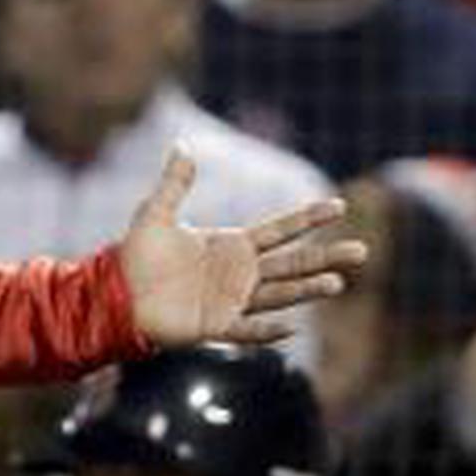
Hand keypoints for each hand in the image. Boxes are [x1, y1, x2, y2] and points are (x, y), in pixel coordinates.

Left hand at [117, 149, 366, 346]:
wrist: (113, 296)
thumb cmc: (134, 258)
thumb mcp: (154, 215)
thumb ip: (174, 184)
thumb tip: (182, 145)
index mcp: (232, 246)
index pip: (280, 230)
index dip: (308, 218)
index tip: (339, 205)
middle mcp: (239, 274)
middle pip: (292, 264)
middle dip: (326, 258)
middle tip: (362, 252)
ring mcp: (230, 301)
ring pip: (279, 295)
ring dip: (307, 289)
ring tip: (338, 283)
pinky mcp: (214, 326)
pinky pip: (246, 331)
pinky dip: (267, 331)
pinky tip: (291, 327)